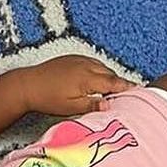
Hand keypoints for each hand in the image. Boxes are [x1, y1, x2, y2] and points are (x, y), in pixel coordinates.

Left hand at [19, 55, 135, 116]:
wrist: (28, 85)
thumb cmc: (48, 99)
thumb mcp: (71, 108)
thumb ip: (92, 105)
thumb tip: (110, 106)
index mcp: (88, 79)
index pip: (113, 83)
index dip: (126, 88)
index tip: (138, 92)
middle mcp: (86, 66)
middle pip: (110, 74)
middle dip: (120, 82)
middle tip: (129, 92)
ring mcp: (79, 60)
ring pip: (101, 67)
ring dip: (109, 76)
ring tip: (115, 87)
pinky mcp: (72, 58)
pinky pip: (92, 63)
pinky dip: (98, 70)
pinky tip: (97, 78)